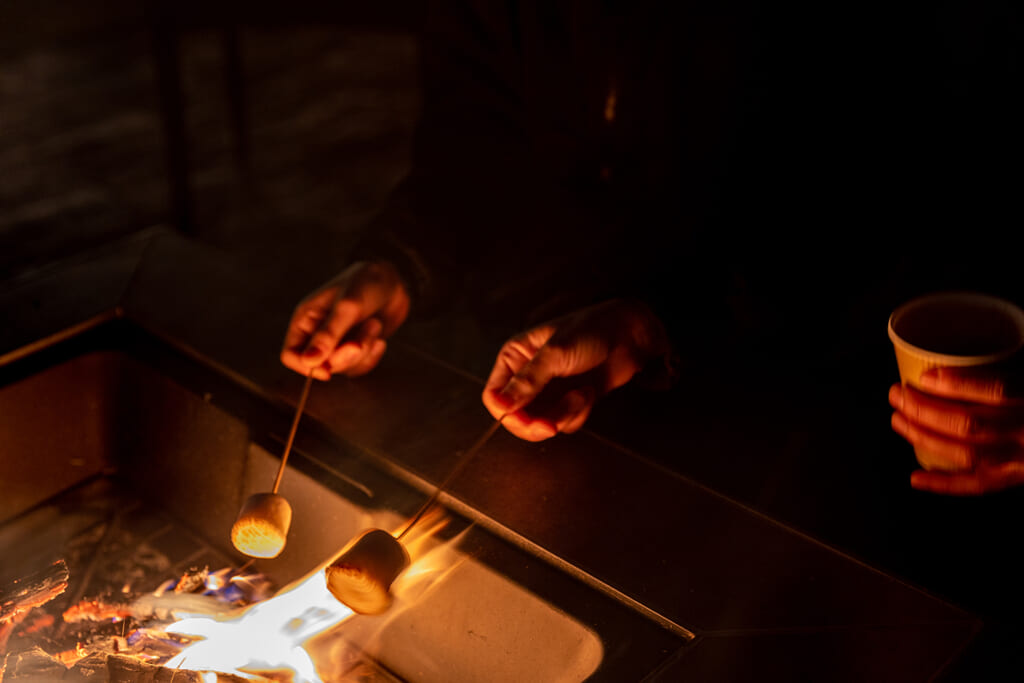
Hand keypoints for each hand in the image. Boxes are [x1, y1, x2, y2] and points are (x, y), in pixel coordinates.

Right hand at [280, 260, 410, 378]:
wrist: (394, 281)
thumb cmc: (365, 284)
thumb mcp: (346, 307)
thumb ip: (328, 334)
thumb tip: (309, 361)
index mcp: (305, 320)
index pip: (290, 354)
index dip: (306, 367)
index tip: (327, 370)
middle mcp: (317, 335)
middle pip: (321, 365)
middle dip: (345, 356)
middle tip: (361, 341)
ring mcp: (337, 343)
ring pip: (344, 367)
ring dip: (363, 350)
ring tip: (374, 325)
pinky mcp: (356, 349)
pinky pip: (360, 367)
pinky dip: (372, 355)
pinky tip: (379, 338)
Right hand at [482, 298, 671, 440]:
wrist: (629, 335)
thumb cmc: (590, 331)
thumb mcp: (555, 353)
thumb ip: (527, 382)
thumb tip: (500, 406)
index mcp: (515, 357)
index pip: (494, 396)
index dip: (506, 413)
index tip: (525, 420)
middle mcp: (527, 376)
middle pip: (515, 417)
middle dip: (535, 423)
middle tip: (552, 425)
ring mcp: (548, 392)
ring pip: (541, 424)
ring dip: (563, 415)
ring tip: (581, 394)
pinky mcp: (569, 402)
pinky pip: (564, 423)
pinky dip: (578, 413)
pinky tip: (589, 392)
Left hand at [889, 365, 1023, 494]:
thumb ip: (1016, 359)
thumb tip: (989, 335)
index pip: (1000, 391)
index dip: (959, 384)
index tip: (926, 375)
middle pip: (970, 424)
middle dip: (924, 410)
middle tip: (897, 393)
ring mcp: (1023, 461)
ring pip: (966, 454)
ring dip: (924, 437)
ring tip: (898, 420)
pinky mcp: (1017, 479)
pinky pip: (978, 486)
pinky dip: (944, 484)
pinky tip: (915, 477)